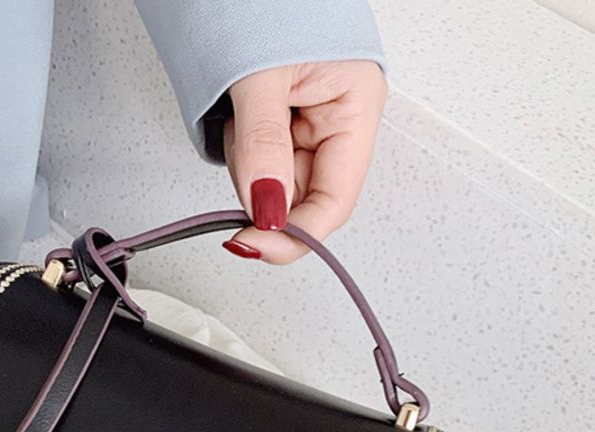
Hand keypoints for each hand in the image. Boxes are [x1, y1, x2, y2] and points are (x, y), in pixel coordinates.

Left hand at [221, 61, 386, 263]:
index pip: (333, 203)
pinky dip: (241, 149)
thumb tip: (267, 211)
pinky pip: (258, 162)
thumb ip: (264, 148)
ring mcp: (308, 122)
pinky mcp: (281, 121)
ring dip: (245, 164)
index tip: (254, 244)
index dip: (295, 234)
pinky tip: (238, 113)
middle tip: (239, 148)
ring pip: (273, 185)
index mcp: (355, 107)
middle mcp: (337, 121)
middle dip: (261, 188)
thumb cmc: (261, 1)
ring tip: (240, 111)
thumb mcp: (262, 77)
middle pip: (300, 199)